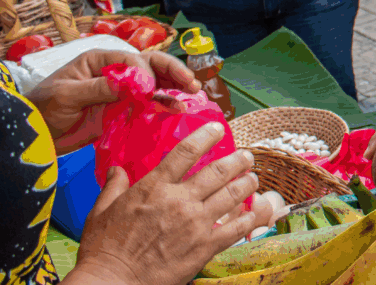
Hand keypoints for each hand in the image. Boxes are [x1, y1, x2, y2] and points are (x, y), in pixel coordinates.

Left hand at [24, 50, 199, 154]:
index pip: (132, 59)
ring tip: (192, 94)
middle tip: (190, 83)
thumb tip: (133, 82)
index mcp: (100, 61)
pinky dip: (165, 105)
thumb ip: (99, 87)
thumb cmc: (45, 108)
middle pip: (150, 66)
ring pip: (155, 84)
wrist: (38, 135)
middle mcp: (116, 73)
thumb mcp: (67, 95)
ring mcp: (122, 92)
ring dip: (174, 87)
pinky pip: (150, 105)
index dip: (145, 71)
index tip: (149, 89)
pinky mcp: (125, 110)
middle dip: (172, 72)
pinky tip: (178, 109)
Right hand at [68, 122, 271, 284]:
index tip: (218, 128)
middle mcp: (180, 200)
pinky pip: (236, 228)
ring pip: (233, 195)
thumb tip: (116, 170)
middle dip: (238, 160)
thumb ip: (113, 187)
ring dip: (247, 184)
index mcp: (154, 187)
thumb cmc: (103, 249)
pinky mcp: (205, 246)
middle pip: (218, 172)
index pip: (185, 152)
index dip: (205, 136)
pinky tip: (254, 212)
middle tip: (247, 156)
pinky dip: (248, 218)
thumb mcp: (100, 211)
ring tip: (254, 179)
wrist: (113, 281)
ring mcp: (196, 223)